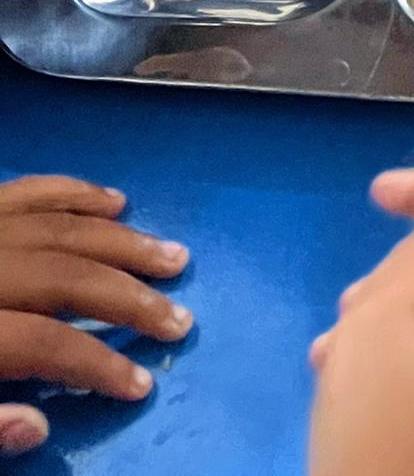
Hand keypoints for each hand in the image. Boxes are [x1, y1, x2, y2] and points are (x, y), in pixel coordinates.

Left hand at [0, 176, 193, 433]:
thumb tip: (40, 425)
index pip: (46, 342)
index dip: (98, 364)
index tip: (141, 385)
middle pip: (67, 276)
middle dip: (129, 298)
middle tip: (179, 319)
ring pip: (61, 227)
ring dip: (122, 241)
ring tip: (173, 256)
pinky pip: (31, 191)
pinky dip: (76, 194)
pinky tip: (114, 202)